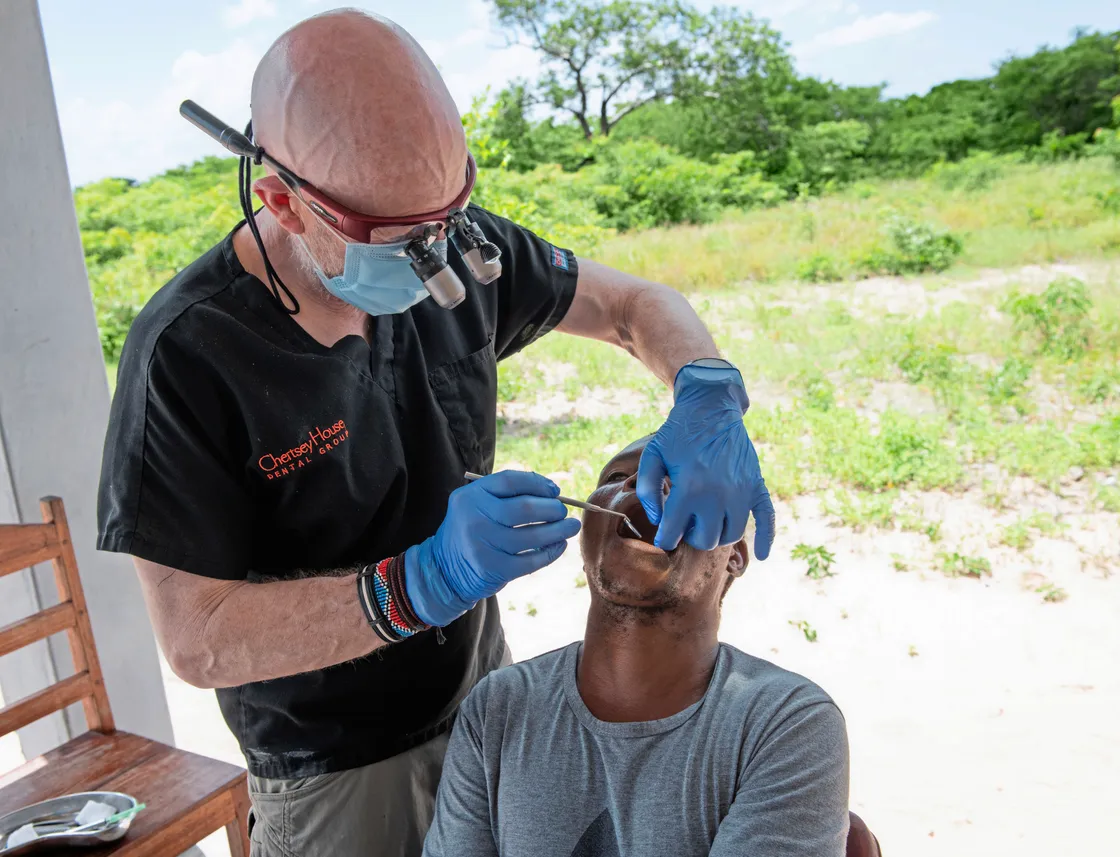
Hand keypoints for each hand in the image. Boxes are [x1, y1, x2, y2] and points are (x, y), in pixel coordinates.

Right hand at [405, 470, 580, 626]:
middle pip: (524, 508)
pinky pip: (532, 560)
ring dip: (558, 530)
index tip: (554, 490)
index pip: (510, 481)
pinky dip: (551, 552)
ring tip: (570, 527)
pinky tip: (559, 546)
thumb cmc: (472, 529)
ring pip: (532, 536)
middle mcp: (474, 518)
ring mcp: (484, 546)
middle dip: (552, 508)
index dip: (538, 484)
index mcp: (471, 496)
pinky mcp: (494, 569)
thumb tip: (551, 491)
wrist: (445, 568)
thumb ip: (506, 495)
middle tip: (563, 511)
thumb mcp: (477, 504)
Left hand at [637, 363, 774, 556]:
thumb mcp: (652, 456)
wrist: (711, 407)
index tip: (665, 538)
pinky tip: (760, 555)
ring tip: (706, 522)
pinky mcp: (756, 485)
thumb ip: (647, 491)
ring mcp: (741, 491)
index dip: (666, 540)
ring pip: (731, 534)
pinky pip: (767, 519)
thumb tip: (659, 521)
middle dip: (692, 537)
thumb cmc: (678, 434)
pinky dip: (766, 540)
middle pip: (706, 539)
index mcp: (689, 488)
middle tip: (686, 523)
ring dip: (718, 534)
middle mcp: (718, 494)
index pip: (674, 534)